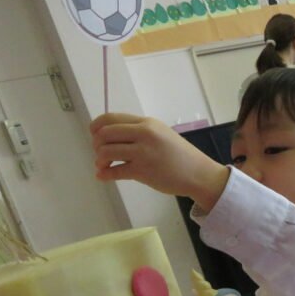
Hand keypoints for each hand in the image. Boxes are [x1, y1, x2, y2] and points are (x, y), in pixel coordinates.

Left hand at [91, 113, 229, 210]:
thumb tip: (111, 136)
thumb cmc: (181, 156)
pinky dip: (104, 175)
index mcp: (147, 123)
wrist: (199, 174)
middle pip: (104, 134)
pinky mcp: (143, 171)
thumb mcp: (161, 134)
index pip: (110, 118)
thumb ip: (139, 132)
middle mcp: (143, 134)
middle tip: (101, 154)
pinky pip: (114, 171)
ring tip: (103, 166)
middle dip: (96, 144)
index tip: (95, 136)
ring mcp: (143, 153)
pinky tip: (103, 176)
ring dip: (99, 160)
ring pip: (105, 152)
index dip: (96, 127)